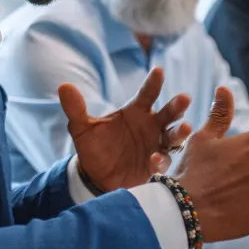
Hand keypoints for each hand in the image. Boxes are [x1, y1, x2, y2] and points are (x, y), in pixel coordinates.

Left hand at [61, 67, 190, 191]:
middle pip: (169, 113)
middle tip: (184, 98)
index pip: (147, 93)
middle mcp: (151, 126)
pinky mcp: (156, 165)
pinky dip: (160, 159)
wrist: (95, 177)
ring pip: (174, 136)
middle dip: (177, 106)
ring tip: (186, 128)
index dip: (154, 83)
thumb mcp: (82, 129)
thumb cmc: (94, 148)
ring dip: (180, 132)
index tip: (158, 70)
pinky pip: (163, 161)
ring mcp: (156, 145)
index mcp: (136, 111)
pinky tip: (153, 158)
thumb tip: (63, 86)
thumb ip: (76, 109)